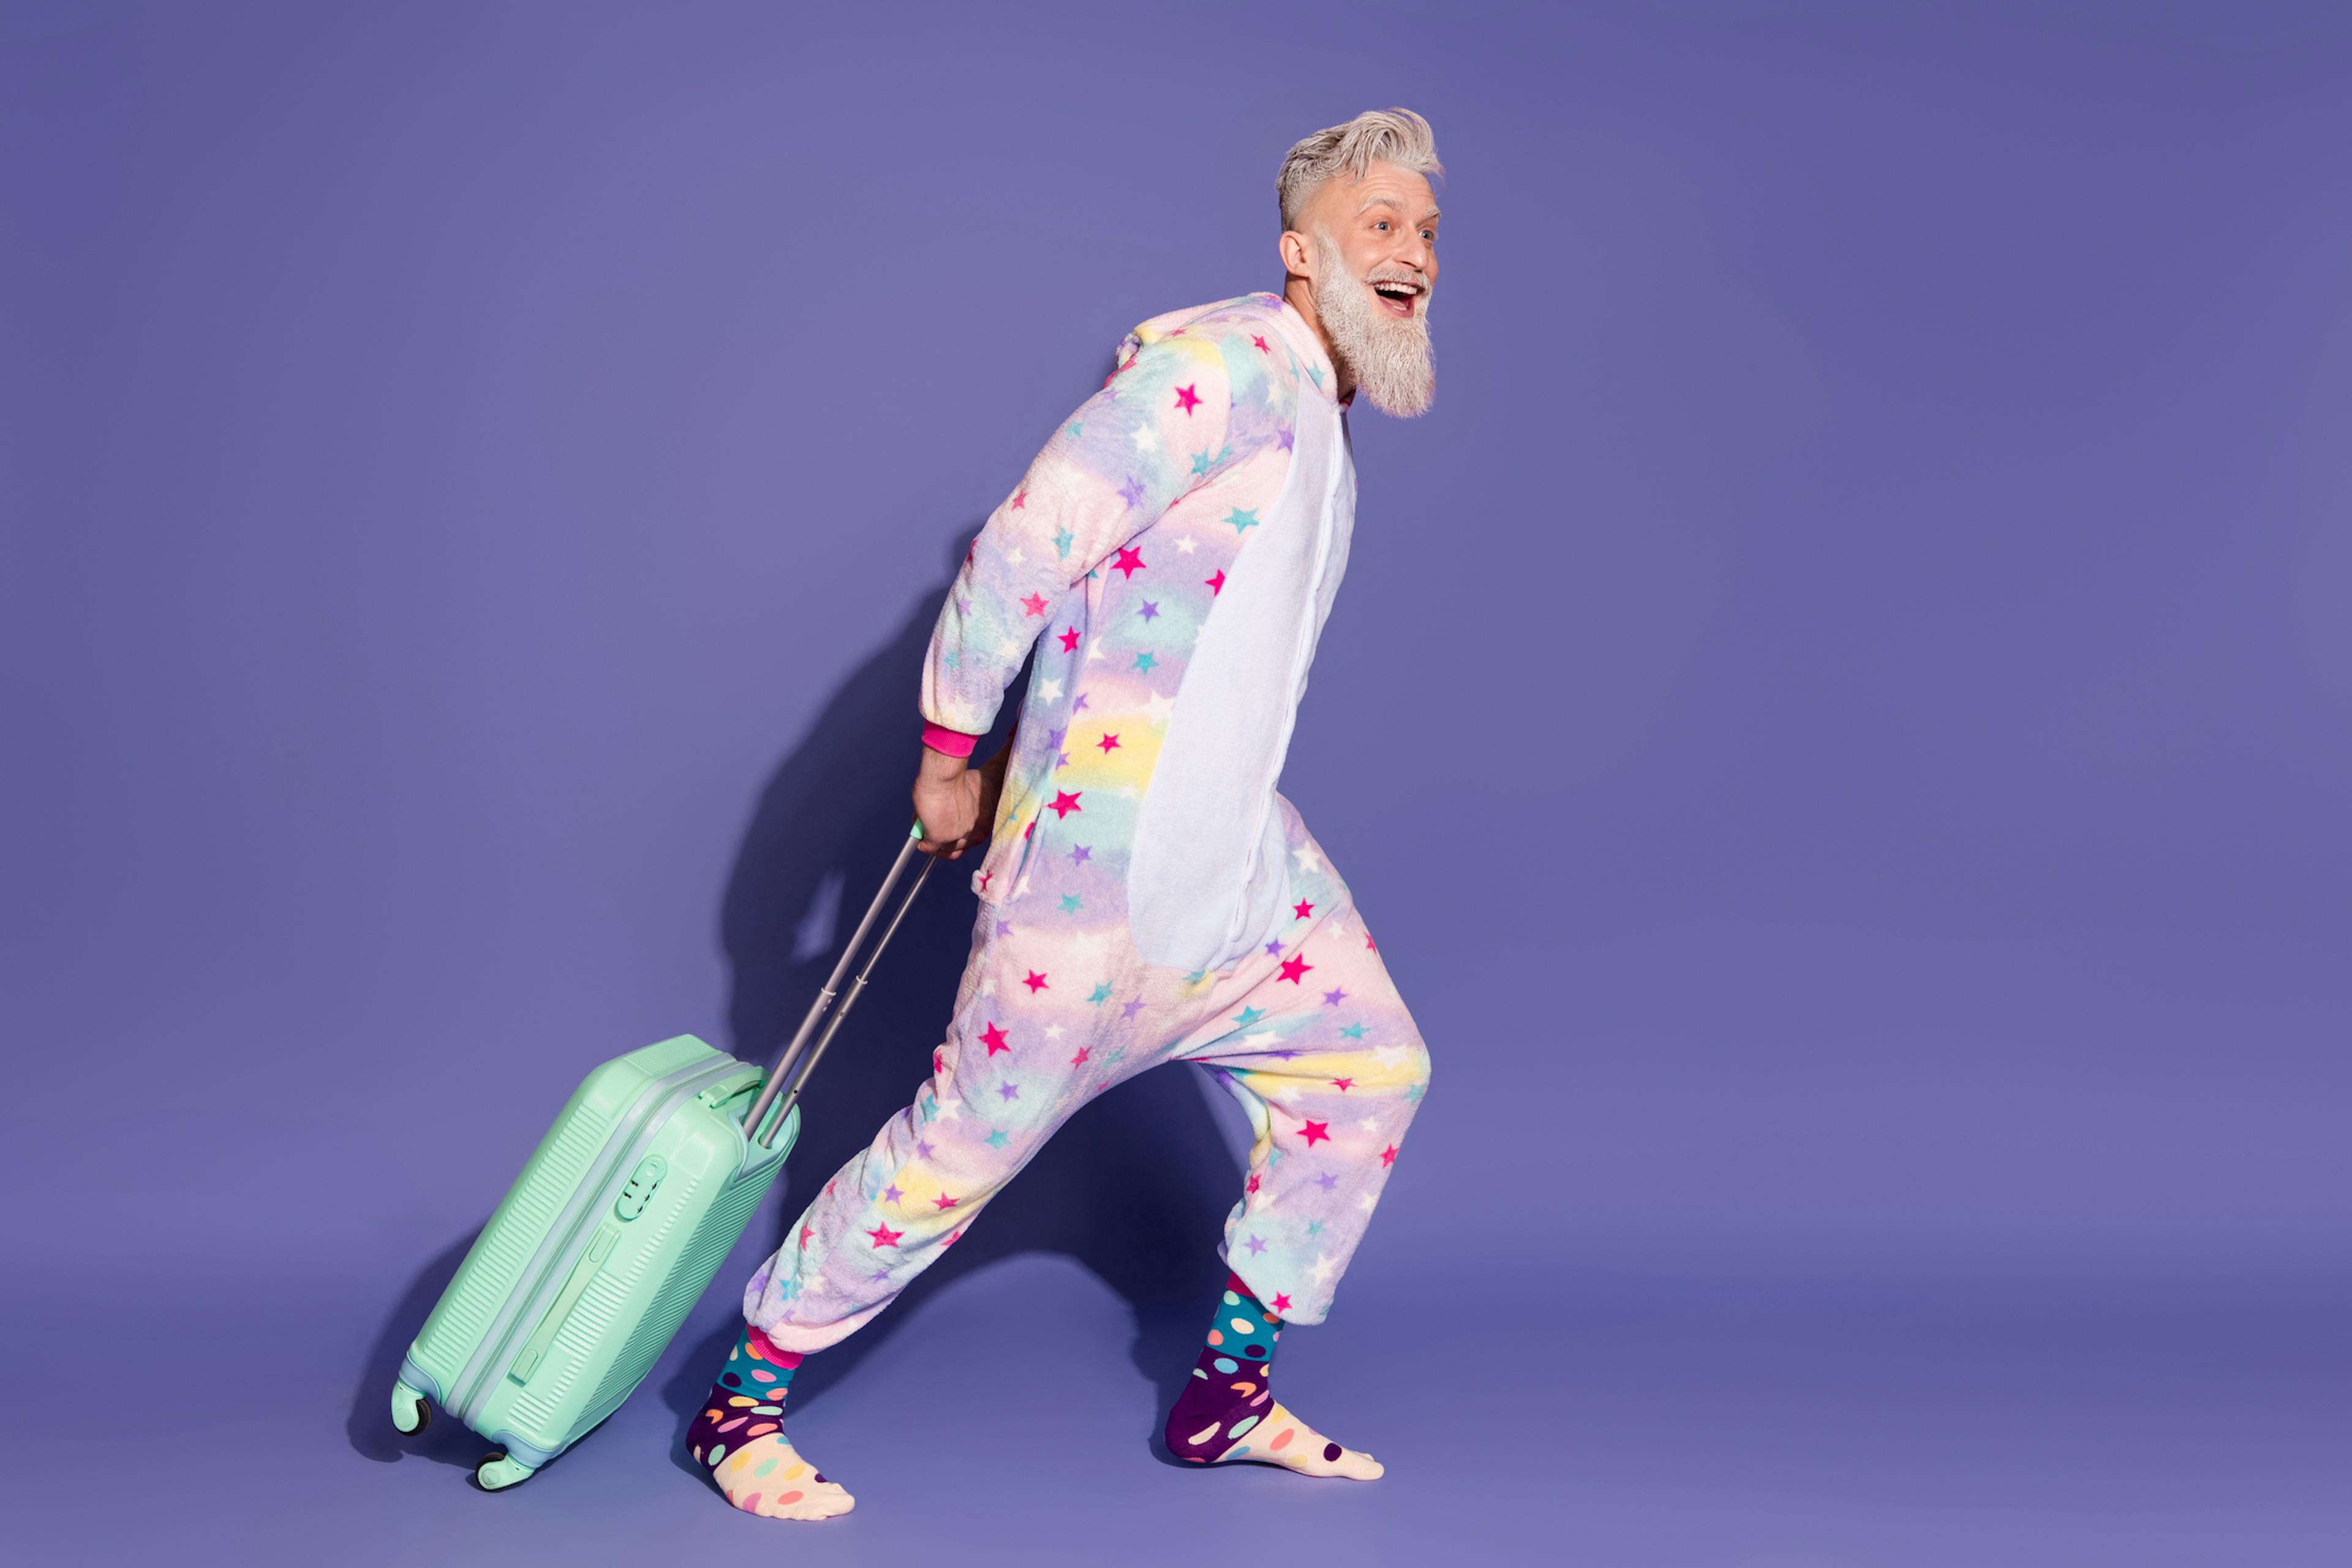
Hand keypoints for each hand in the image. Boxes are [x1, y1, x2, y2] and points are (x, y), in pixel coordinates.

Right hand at [913, 739, 1010, 858]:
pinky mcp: (937, 839)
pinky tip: (920, 826)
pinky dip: (921, 838)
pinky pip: (926, 846)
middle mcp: (975, 836)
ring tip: (927, 819)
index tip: (950, 821)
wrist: (945, 775)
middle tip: (937, 821)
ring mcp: (955, 839)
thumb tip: (1016, 734)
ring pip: (941, 848)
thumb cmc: (969, 770)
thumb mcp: (994, 768)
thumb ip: (1005, 757)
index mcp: (988, 825)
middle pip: (956, 847)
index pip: (973, 839)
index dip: (960, 831)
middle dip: (945, 836)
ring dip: (932, 836)